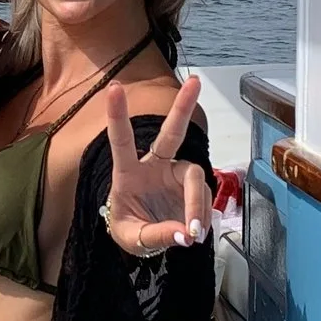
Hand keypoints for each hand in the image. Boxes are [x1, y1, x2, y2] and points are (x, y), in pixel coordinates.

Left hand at [101, 76, 210, 258]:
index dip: (117, 115)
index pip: (121, 141)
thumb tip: (185, 233)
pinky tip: (197, 231)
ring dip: (197, 204)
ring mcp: (175, 175)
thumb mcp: (131, 238)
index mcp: (127, 172)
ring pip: (194, 178)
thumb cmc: (128, 229)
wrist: (145, 237)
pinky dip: (203, 215)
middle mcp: (154, 166)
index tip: (115, 88)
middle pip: (171, 134)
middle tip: (196, 82)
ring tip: (194, 233)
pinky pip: (205, 196)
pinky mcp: (191, 187)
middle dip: (182, 107)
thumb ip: (155, 235)